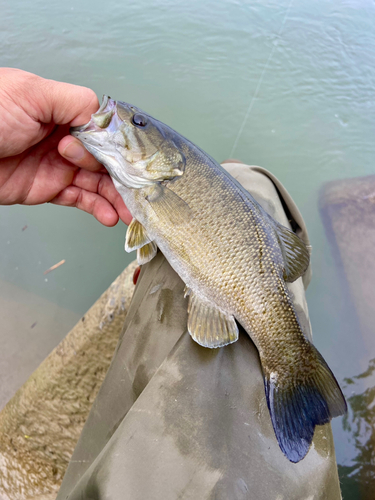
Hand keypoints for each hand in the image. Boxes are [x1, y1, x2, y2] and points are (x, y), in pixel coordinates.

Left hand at [0, 68, 130, 225]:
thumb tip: (104, 118)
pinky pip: (80, 200)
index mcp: (63, 112)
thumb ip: (74, 102)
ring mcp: (58, 166)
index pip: (104, 130)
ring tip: (131, 212)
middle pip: (106, 160)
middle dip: (124, 176)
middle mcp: (64, 139)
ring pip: (98, 183)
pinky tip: (110, 215)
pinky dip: (98, 208)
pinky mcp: (48, 189)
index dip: (120, 147)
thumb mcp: (31, 94)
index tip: (134, 163)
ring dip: (117, 198)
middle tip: (139, 192)